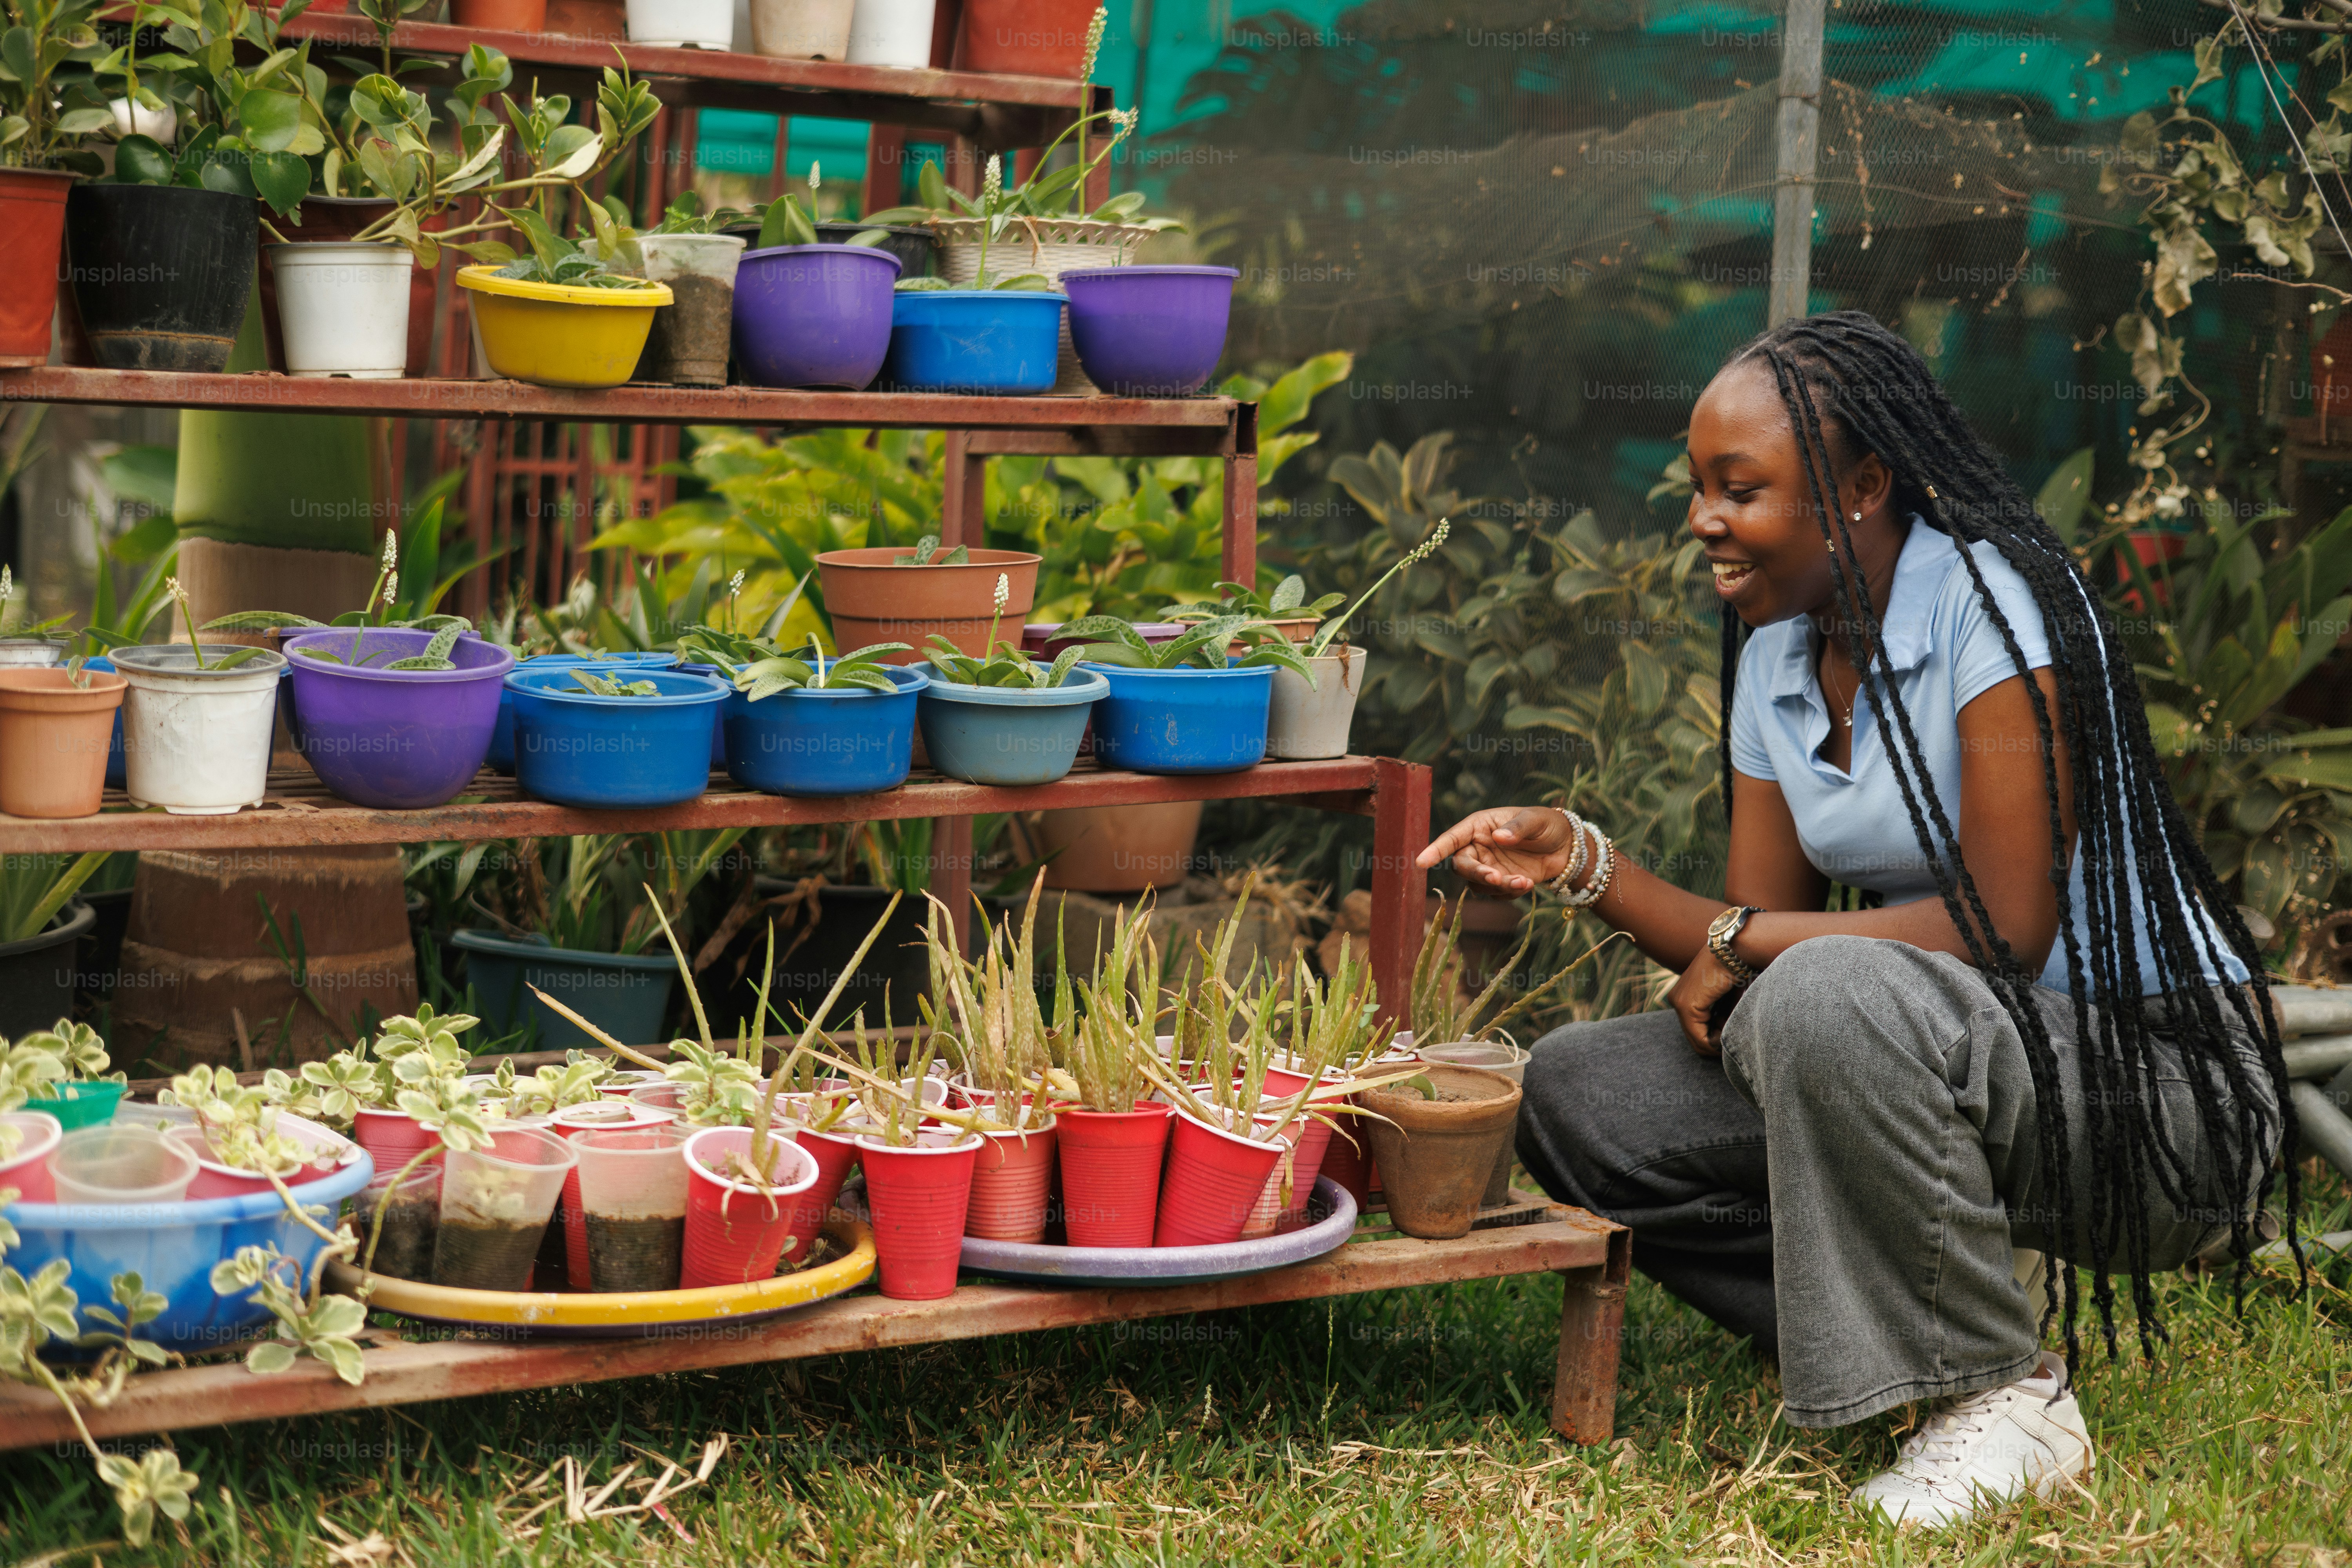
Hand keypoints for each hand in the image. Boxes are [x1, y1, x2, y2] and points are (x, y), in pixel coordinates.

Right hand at [1416, 806, 1577, 894]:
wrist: (1566, 848)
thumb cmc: (1547, 825)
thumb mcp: (1535, 820)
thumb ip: (1518, 827)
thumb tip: (1499, 838)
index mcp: (1480, 825)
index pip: (1452, 838)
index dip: (1436, 850)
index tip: (1421, 862)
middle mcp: (1478, 847)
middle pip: (1462, 866)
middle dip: (1477, 873)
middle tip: (1496, 878)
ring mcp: (1488, 866)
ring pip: (1478, 884)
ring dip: (1499, 886)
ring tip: (1525, 881)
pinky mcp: (1499, 882)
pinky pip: (1494, 894)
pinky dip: (1509, 892)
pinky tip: (1528, 884)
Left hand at [1669, 947, 1745, 1055]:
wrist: (1734, 950)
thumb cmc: (1735, 971)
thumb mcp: (1724, 998)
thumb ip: (1719, 1017)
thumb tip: (1719, 1042)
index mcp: (1684, 995)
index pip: (1695, 1031)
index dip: (1715, 1040)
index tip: (1732, 1035)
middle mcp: (1676, 999)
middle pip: (1695, 1038)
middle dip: (1716, 1042)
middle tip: (1733, 1034)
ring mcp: (1679, 1002)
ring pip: (1697, 1041)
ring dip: (1718, 1040)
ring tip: (1732, 1026)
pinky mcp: (1686, 1006)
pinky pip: (1700, 1037)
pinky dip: (1716, 1040)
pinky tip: (1728, 1028)